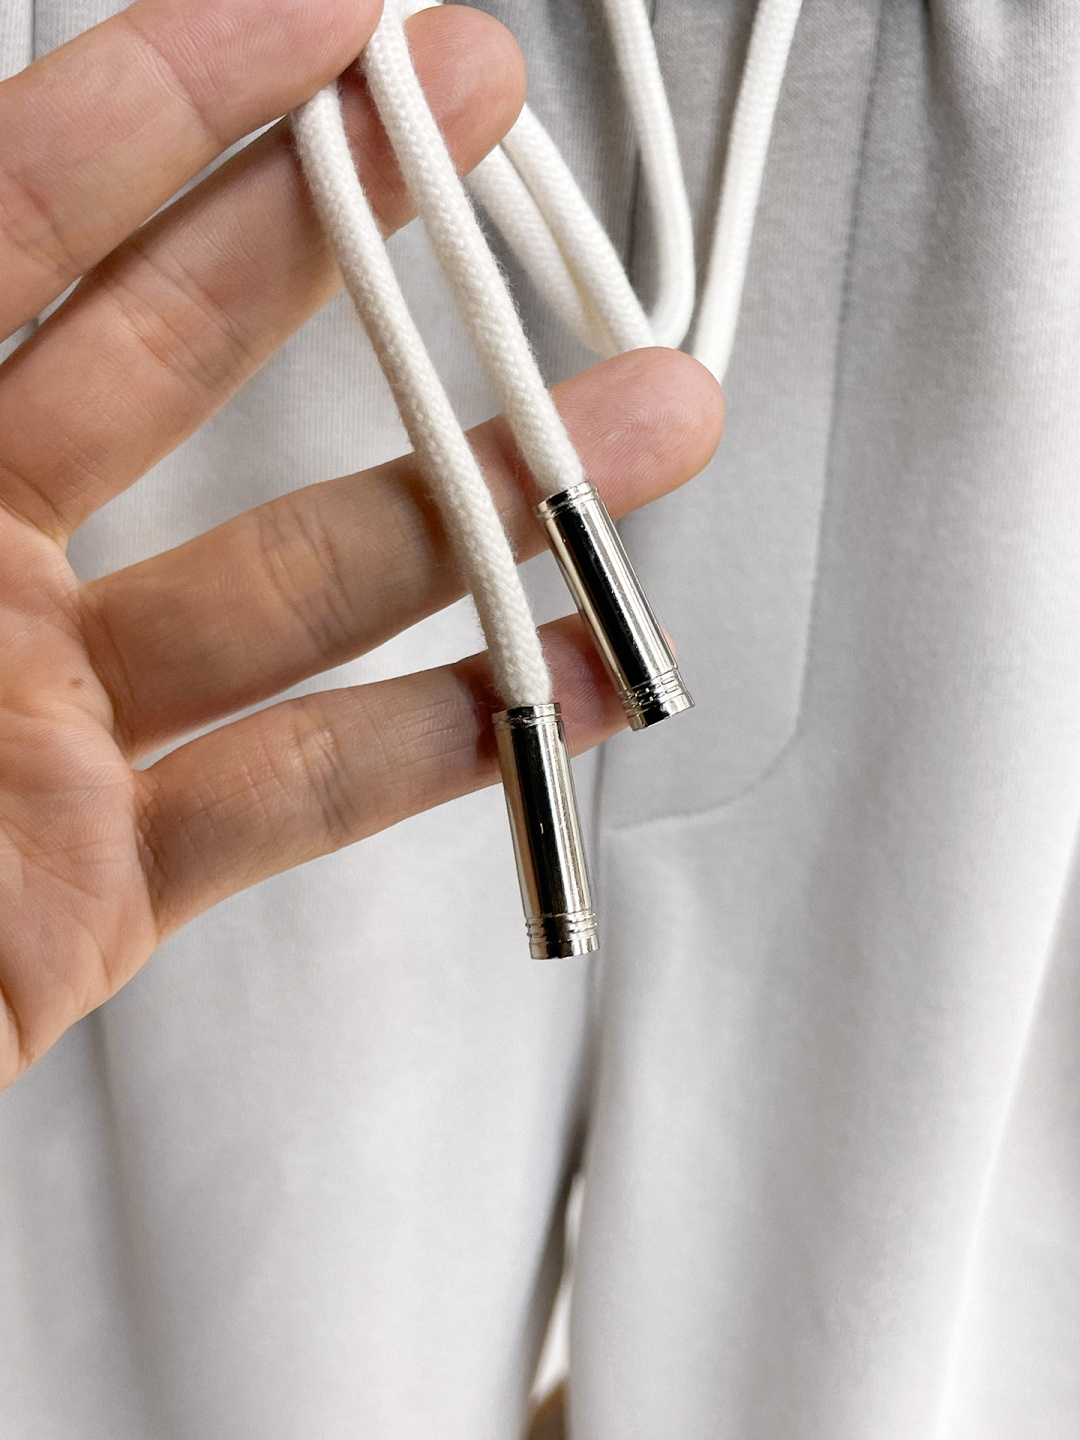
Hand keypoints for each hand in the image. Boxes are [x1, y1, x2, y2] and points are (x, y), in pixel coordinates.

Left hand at [0, 0, 722, 1088]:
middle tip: (486, 138)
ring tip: (629, 433)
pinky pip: (294, 795)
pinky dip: (444, 747)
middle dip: (359, 233)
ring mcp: (45, 720)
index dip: (192, 94)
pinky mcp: (99, 878)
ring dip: (481, 507)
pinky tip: (558, 688)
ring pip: (295, 586)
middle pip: (185, 353)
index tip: (350, 28)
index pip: (25, 208)